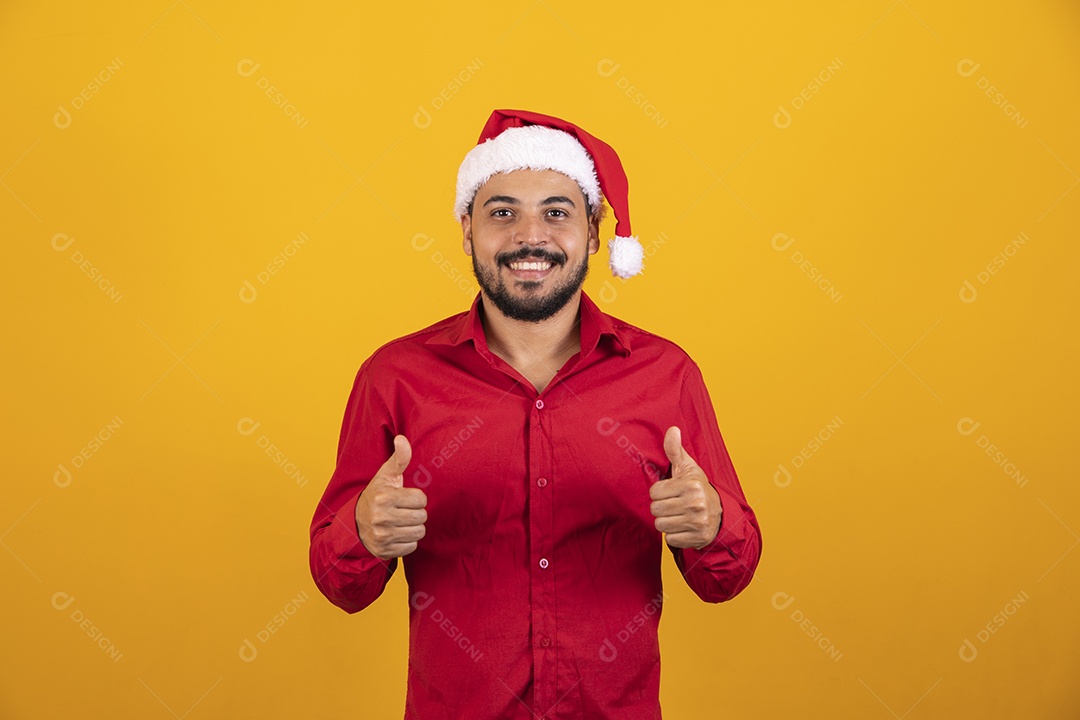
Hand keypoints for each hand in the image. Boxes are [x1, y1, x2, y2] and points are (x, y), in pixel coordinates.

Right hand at [354, 435, 426, 558]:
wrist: (355, 523)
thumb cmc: (376, 496)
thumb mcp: (385, 476)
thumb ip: (398, 458)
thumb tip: (402, 438)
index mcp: (383, 497)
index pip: (421, 499)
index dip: (416, 498)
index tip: (404, 498)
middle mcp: (381, 517)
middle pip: (422, 517)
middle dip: (416, 513)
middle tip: (403, 510)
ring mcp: (382, 536)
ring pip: (419, 533)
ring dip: (413, 528)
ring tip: (401, 522)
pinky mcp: (384, 551)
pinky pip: (412, 547)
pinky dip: (407, 542)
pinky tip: (396, 534)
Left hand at [649, 426, 721, 548]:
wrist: (720, 513)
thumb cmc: (697, 488)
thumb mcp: (688, 468)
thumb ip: (675, 450)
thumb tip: (672, 429)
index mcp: (691, 484)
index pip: (654, 492)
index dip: (660, 492)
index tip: (671, 491)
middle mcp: (696, 503)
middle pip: (655, 510)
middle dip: (662, 507)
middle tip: (674, 504)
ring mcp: (698, 522)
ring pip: (660, 525)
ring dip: (666, 522)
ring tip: (678, 515)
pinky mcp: (698, 538)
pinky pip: (670, 539)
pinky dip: (674, 535)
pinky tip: (683, 527)